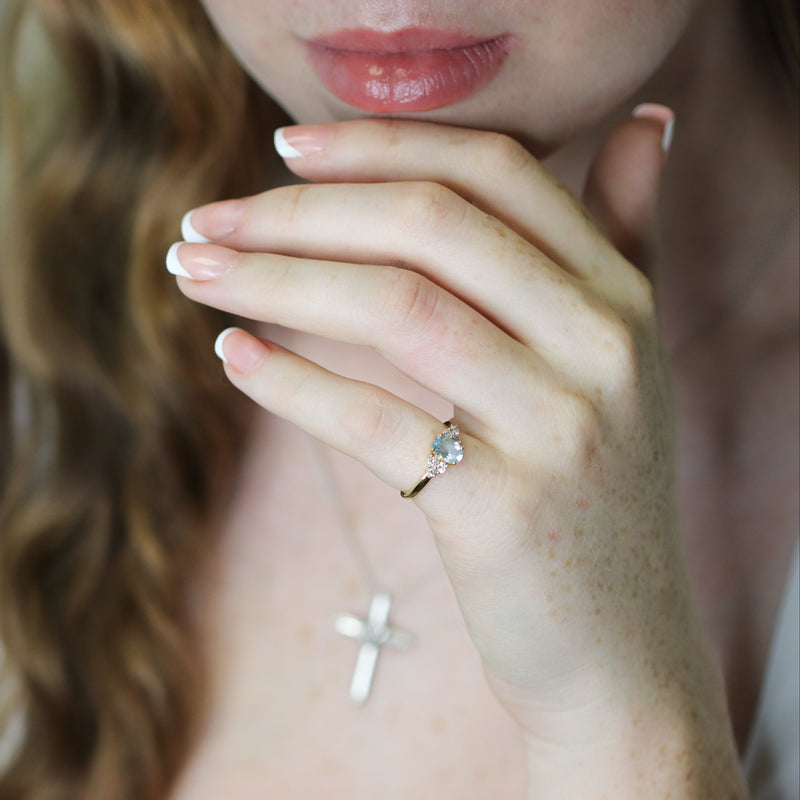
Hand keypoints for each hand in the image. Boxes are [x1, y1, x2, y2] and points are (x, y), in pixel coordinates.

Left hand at [168, 117, 743, 795]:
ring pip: (394, 308)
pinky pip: (371, 423)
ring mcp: (557, 428)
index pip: (495, 170)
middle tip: (204, 223)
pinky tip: (231, 358)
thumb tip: (647, 121)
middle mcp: (603, 345)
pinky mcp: (501, 513)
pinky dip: (289, 383)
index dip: (377, 145)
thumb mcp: (623, 358)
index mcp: (622, 295)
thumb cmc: (593, 494)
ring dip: (272, 280)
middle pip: (430, 226)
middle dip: (299, 211)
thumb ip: (628, 236)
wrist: (619, 647)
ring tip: (194, 274)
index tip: (281, 149)